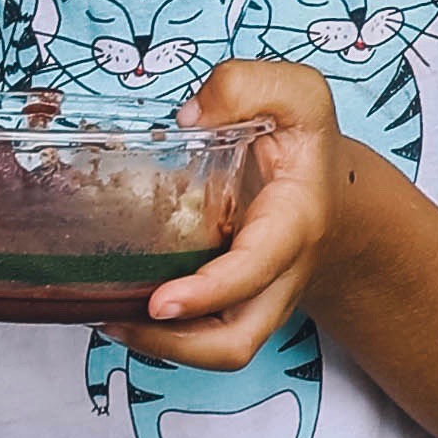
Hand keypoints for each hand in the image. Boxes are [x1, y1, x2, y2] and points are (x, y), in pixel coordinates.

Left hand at [144, 59, 349, 364]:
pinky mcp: (232, 304)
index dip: (207, 292)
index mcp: (293, 224)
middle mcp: (277, 275)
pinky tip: (118, 303)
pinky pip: (201, 336)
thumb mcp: (296, 95)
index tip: (160, 302)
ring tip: (107, 315)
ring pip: (218, 351)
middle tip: (118, 319)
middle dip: (176, 347)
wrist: (330, 189)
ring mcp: (255, 298)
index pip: (254, 270)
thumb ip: (246, 87)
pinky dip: (160, 333)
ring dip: (160, 347)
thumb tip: (190, 116)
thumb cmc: (305, 145)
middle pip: (236, 342)